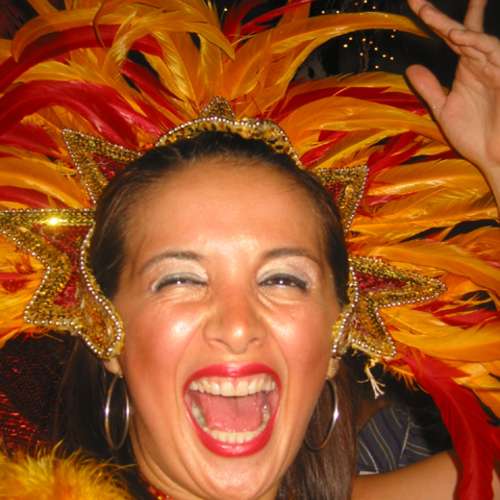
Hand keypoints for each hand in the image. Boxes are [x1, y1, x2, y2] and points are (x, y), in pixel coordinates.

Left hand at [406, 0, 499, 204]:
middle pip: (460, 32)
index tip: (414, 4)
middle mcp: (481, 62)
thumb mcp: (443, 108)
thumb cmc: (475, 135)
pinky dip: (477, 43)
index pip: (450, 36)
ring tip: (429, 17)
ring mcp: (494, 67)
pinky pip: (493, 52)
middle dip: (437, 17)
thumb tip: (411, 68)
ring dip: (455, 27)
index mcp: (467, 67)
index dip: (433, 20)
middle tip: (415, 0)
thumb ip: (429, 88)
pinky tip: (459, 37)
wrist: (495, 156)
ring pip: (477, 39)